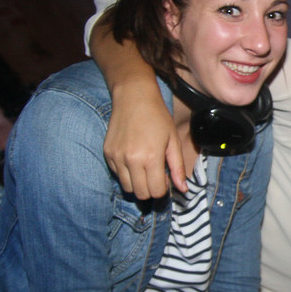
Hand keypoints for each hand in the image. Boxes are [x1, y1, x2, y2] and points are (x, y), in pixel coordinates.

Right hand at [103, 79, 186, 197]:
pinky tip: (133, 158)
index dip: (163, 189)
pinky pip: (117, 174)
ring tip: (144, 167)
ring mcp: (117, 157)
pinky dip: (126, 172)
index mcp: (151, 158)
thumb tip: (183, 189)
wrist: (133, 97)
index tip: (165, 179)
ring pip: (127, 187)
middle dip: (151, 189)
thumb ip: (178, 167)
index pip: (156, 191)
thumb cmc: (158, 117)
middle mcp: (131, 160)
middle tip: (156, 175)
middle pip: (141, 194)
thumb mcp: (173, 141)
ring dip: (138, 183)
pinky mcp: (107, 153)